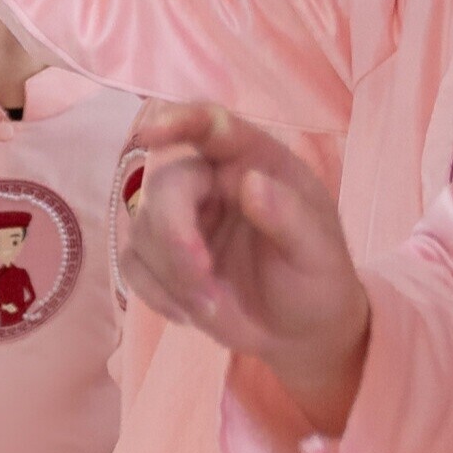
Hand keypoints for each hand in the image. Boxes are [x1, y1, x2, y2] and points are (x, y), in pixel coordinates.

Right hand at [119, 100, 372, 432]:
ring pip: (143, 228)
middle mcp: (211, 179)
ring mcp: (181, 217)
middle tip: (201, 281)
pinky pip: (132, 263)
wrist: (300, 331)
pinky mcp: (158, 254)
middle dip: (174, 236)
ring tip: (213, 307)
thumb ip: (290, 217)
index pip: (211, 125)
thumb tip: (249, 182)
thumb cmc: (317, 280)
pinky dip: (158, 293)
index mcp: (254, 161)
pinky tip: (191, 313)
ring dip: (172, 275)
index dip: (179, 121)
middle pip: (165, 185)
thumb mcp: (320, 253)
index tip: (150, 136)